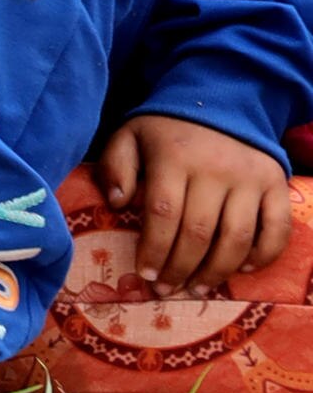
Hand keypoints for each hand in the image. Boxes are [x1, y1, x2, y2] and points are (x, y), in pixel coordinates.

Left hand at [98, 111, 294, 295]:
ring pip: (237, 237)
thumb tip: (115, 204)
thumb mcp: (130, 135)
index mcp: (174, 158)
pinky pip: (276, 228)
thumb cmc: (168, 128)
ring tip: (197, 289)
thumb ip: (116, 166)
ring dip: (217, 271)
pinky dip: (264, 254)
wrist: (222, 101)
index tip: (145, 274)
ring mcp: (251, 179)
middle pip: (199, 232)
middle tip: (166, 291)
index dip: (154, 249)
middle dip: (180, 268)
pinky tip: (242, 270)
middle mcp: (215, 170)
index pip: (163, 214)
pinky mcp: (277, 185)